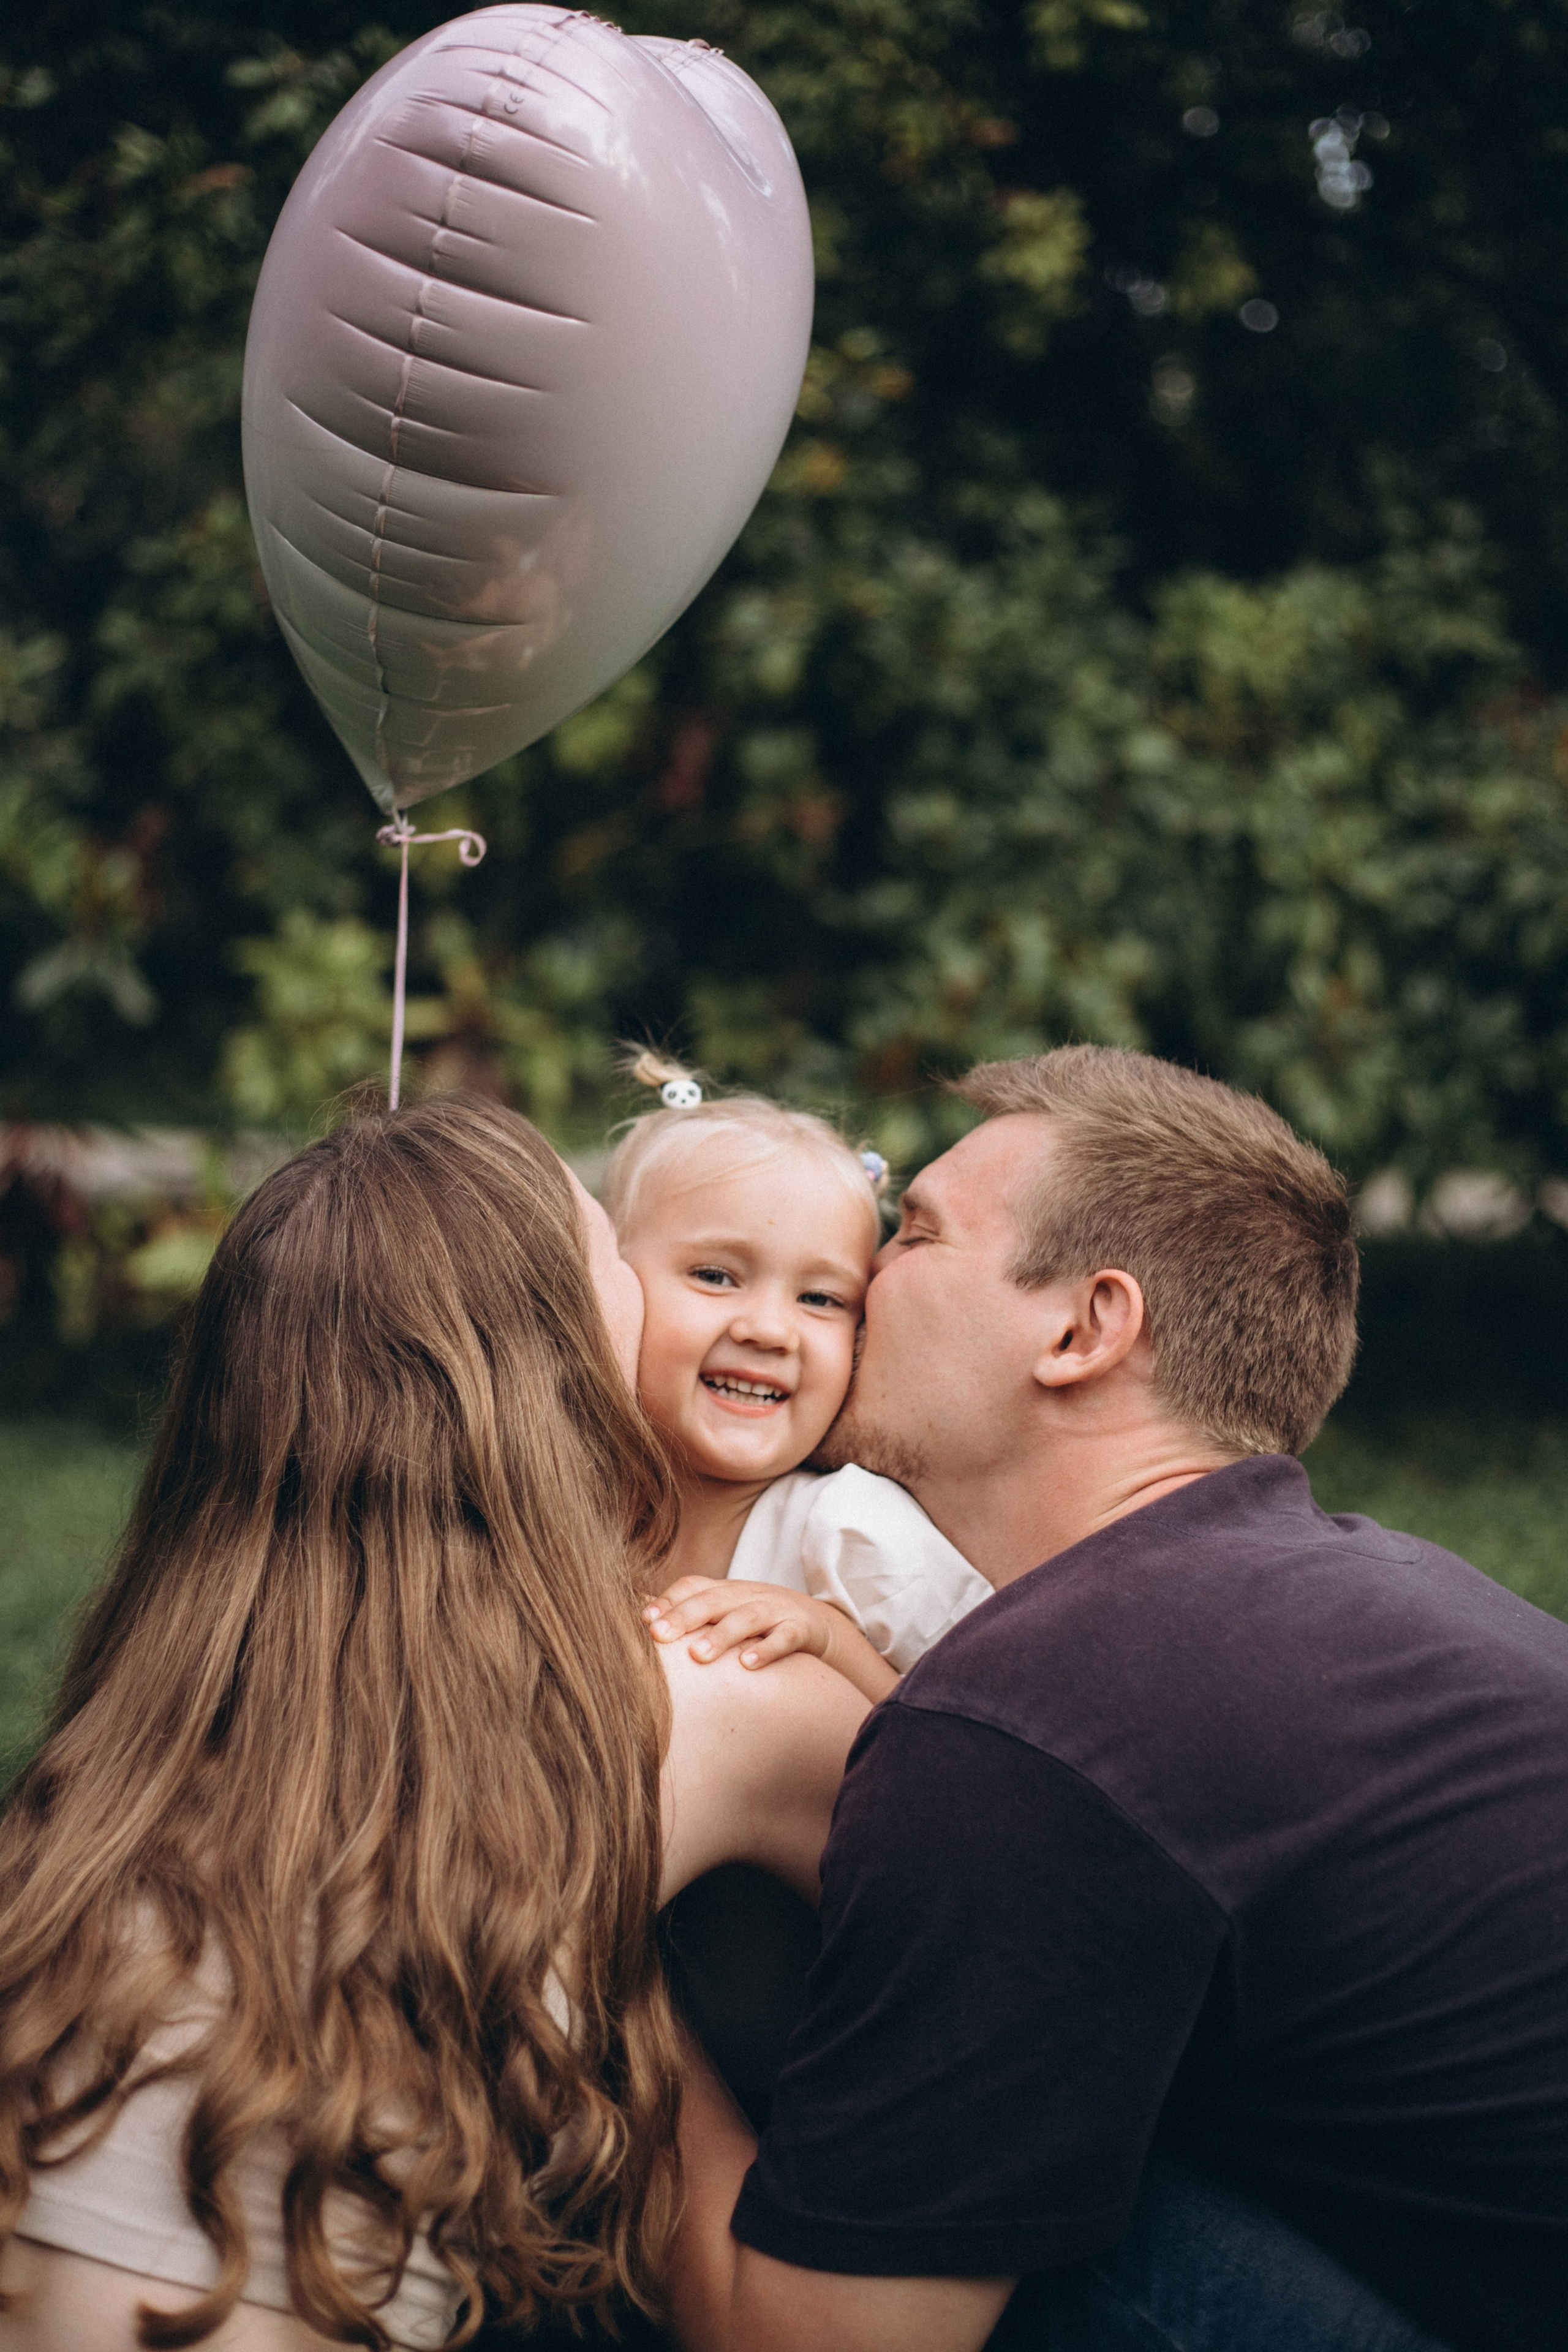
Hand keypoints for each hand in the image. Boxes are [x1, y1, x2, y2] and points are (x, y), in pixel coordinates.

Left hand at [644, 1577, 899, 1702]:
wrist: (816, 1622)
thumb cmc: (755, 1623)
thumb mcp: (724, 1614)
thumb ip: (688, 1618)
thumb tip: (639, 1627)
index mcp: (724, 1591)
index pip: (692, 1587)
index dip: (668, 1601)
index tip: (643, 1621)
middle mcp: (746, 1596)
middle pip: (713, 1601)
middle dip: (685, 1617)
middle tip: (660, 1636)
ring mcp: (774, 1610)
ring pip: (746, 1618)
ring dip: (721, 1635)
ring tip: (699, 1656)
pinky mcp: (800, 1629)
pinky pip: (784, 1637)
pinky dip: (767, 1650)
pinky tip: (748, 1666)